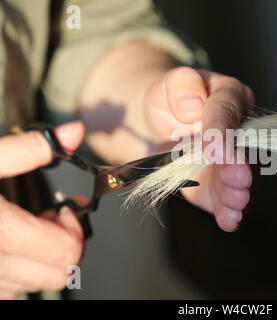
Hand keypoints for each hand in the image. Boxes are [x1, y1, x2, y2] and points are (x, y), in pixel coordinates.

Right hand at [0, 122, 85, 298]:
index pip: (65, 251)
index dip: (73, 227)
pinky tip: (10, 246)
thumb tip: (73, 133)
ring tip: (28, 228)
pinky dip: (21, 271)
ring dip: (45, 257)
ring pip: (39, 283)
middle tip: (52, 217)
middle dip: (66, 242)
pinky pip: (12, 290)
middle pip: (60, 273)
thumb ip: (28, 148)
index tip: (63, 208)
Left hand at [145, 67, 254, 231]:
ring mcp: (231, 161)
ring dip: (238, 193)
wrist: (160, 126)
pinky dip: (228, 212)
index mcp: (229, 97)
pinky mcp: (219, 185)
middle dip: (240, 167)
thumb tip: (194, 104)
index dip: (223, 132)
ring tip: (236, 205)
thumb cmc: (169, 101)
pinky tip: (229, 220)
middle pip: (244, 151)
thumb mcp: (168, 83)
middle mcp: (239, 132)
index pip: (228, 111)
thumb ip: (182, 85)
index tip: (216, 151)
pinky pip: (226, 199)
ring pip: (240, 180)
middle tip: (239, 179)